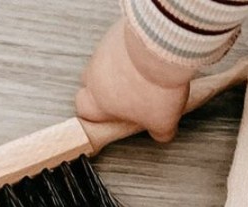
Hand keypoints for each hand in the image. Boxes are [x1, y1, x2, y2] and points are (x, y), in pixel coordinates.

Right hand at [76, 18, 193, 142]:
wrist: (160, 48)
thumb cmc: (155, 86)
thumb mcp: (163, 122)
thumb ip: (159, 132)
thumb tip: (162, 133)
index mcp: (99, 100)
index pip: (84, 110)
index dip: (95, 115)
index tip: (110, 117)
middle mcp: (95, 73)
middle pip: (89, 83)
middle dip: (105, 90)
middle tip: (126, 97)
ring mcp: (103, 50)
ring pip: (104, 63)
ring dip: (118, 70)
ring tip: (142, 76)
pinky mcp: (115, 32)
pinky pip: (117, 45)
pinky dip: (128, 52)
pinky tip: (146, 58)